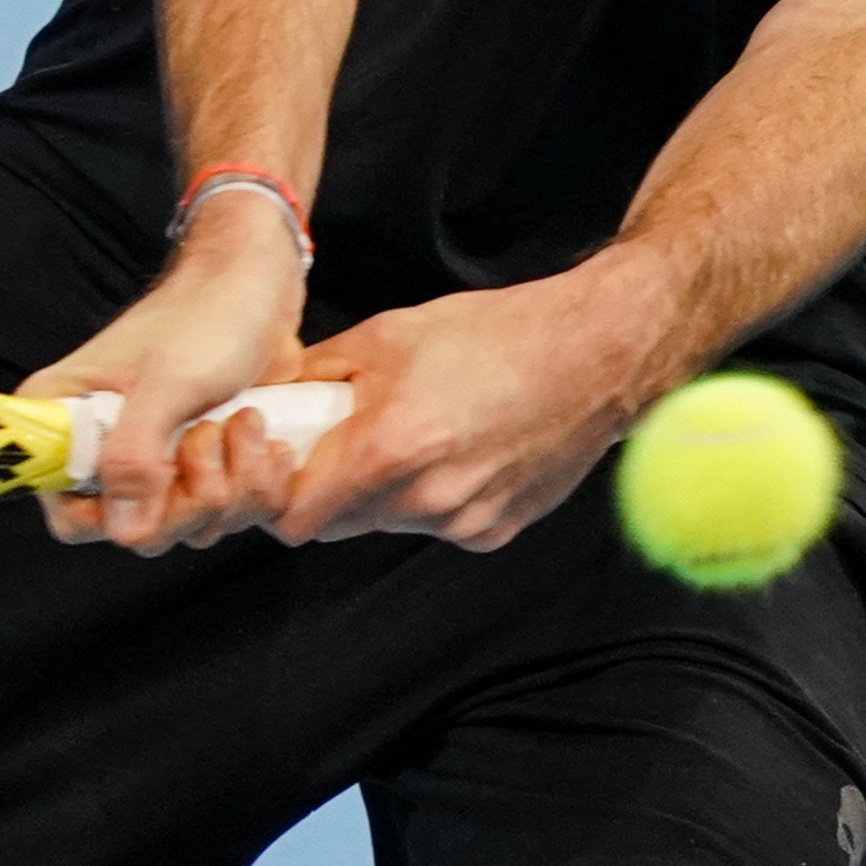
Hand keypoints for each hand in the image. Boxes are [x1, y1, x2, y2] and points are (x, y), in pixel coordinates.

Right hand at [20, 192, 311, 553]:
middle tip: (215, 434)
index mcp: (65, 424)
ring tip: (246, 423)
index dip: (120, 516)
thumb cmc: (206, 315)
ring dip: (232, 489)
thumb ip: (135, 456)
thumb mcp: (169, 381)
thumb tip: (125, 531)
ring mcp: (155, 461)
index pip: (70, 516)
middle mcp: (103, 451)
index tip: (164, 476)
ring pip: (187, 526)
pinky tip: (269, 443)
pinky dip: (254, 488)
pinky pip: (223, 513)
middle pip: (137, 531)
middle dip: (192, 498)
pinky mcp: (201, 465)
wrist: (257, 284)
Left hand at [278, 253, 673, 551]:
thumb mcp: (388, 333)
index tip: (283, 463)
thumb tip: (272, 397)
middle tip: (341, 441)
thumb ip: (317, 374)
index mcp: (386, 451)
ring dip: (381, 493)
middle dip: (327, 491)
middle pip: (336, 526)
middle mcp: (424, 501)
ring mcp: (463, 523)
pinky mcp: (494, 532)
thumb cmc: (494, 335)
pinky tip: (457, 448)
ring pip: (387, 525)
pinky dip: (430, 497)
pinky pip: (437, 525)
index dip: (276, 494)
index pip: (294, 519)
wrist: (593, 356)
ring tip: (412, 433)